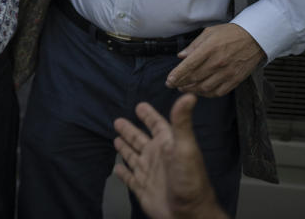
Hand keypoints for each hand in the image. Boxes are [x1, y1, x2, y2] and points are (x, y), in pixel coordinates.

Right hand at [113, 94, 225, 218]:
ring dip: (125, 147)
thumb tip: (189, 96)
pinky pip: (129, 178)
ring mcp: (149, 173)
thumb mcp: (184, 147)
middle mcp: (157, 156)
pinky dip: (123, 173)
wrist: (187, 213)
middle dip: (130, 130)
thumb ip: (182, 122)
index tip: (140, 106)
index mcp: (168, 144)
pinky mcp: (142, 189)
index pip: (157, 125)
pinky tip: (117, 168)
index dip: (149, 115)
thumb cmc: (189, 179)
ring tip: (116, 139)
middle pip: (140, 139)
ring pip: (133, 156)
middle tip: (118, 121)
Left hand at [165, 23, 264, 96]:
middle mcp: (218, 62)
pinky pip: (218, 92)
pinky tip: (201, 91)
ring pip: (205, 88)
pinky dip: (207, 94)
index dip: (177, 75)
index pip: (188, 66)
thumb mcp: (209, 32)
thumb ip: (194, 45)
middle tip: (173, 85)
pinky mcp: (235, 80)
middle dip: (181, 83)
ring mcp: (227, 73)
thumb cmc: (230, 34)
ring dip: (192, 90)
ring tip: (184, 88)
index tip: (169, 81)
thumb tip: (181, 56)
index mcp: (209, 49)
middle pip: (194, 78)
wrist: (255, 38)